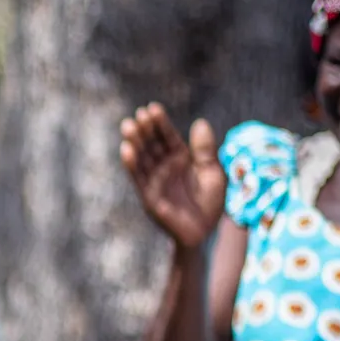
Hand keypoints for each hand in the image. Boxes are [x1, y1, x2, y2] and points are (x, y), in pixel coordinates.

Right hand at [119, 103, 225, 253]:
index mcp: (180, 160)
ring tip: (128, 126)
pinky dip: (131, 165)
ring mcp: (155, 183)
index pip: (168, 138)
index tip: (152, 108)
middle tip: (138, 115)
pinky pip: (138, 179)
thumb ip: (205, 150)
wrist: (205, 232)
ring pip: (142, 159)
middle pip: (152, 145)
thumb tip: (200, 123)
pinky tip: (126, 150)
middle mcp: (165, 169)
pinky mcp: (149, 197)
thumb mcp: (213, 173)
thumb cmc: (211, 204)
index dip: (160, 124)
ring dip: (134, 143)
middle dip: (145, 130)